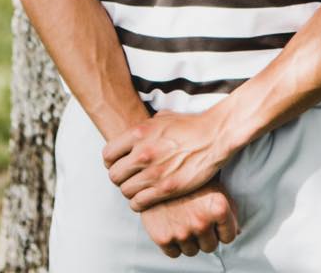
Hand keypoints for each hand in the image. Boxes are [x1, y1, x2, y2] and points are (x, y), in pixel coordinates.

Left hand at [102, 109, 230, 209]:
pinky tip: (147, 198)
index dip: (111, 161)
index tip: (119, 164)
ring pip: (125, 191)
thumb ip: (144, 128)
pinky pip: (138, 203)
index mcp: (138, 133)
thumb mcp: (162, 118)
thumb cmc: (189, 126)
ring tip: (140, 188)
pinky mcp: (166, 189)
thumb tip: (133, 135)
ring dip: (130, 191)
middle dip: (120, 178)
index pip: (107, 155)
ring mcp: (154, 172)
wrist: (213, 137)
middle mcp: (142, 153)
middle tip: (130, 178)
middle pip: (114, 176)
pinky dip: (139, 203)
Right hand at [140, 176, 239, 257]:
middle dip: (205, 235)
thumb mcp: (212, 184)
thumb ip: (228, 207)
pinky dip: (173, 243)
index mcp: (218, 206)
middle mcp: (201, 221)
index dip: (222, 229)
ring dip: (189, 239)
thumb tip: (237, 231)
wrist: (154, 171)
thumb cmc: (187, 176)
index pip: (229, 236)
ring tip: (182, 218)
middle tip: (195, 217)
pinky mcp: (163, 238)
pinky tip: (171, 224)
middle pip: (210, 246)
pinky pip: (174, 253)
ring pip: (192, 251)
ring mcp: (182, 232)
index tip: (213, 220)